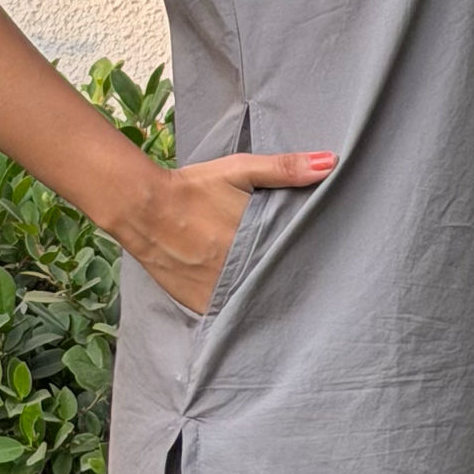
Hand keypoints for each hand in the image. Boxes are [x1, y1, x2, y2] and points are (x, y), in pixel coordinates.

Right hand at [113, 149, 337, 314]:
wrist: (143, 208)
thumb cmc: (194, 187)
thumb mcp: (240, 170)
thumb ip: (285, 169)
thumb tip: (330, 162)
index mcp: (257, 243)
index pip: (293, 262)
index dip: (304, 263)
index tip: (317, 265)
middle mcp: (240, 272)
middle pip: (273, 283)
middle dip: (283, 280)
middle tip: (294, 277)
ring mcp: (219, 292)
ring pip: (251, 300)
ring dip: (259, 295)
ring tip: (268, 288)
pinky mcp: (199, 304)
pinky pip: (226, 311)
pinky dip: (234, 306)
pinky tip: (241, 299)